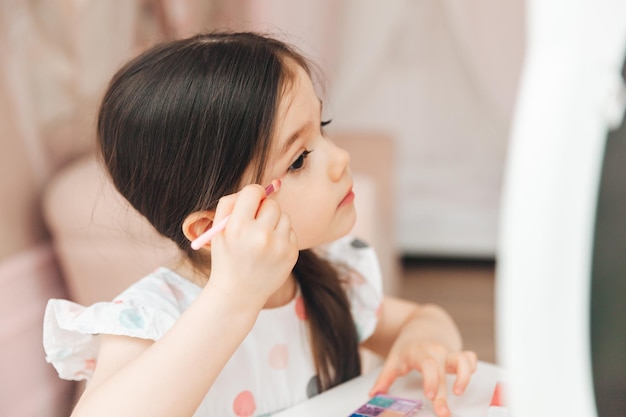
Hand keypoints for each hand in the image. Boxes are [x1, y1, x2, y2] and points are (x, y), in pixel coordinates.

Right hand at [206, 183, 297, 308]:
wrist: (239, 294)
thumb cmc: (226, 258)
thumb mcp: (218, 232)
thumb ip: (230, 205)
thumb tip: (259, 189)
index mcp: (238, 227)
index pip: (253, 191)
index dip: (253, 195)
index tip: (252, 201)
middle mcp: (260, 235)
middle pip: (271, 203)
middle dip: (263, 210)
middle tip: (255, 223)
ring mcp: (279, 245)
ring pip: (284, 216)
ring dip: (274, 223)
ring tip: (262, 239)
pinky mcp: (292, 253)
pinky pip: (291, 231)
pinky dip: (282, 236)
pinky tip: (270, 250)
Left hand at [369, 342, 476, 416]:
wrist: (423, 325)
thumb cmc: (409, 345)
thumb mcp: (394, 359)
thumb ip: (385, 378)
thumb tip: (374, 394)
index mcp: (419, 352)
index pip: (427, 365)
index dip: (430, 380)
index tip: (429, 396)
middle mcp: (436, 351)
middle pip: (443, 371)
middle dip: (443, 393)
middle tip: (443, 412)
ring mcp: (449, 352)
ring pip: (463, 360)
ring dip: (464, 377)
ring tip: (458, 392)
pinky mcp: (458, 354)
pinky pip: (470, 358)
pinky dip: (471, 368)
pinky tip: (465, 380)